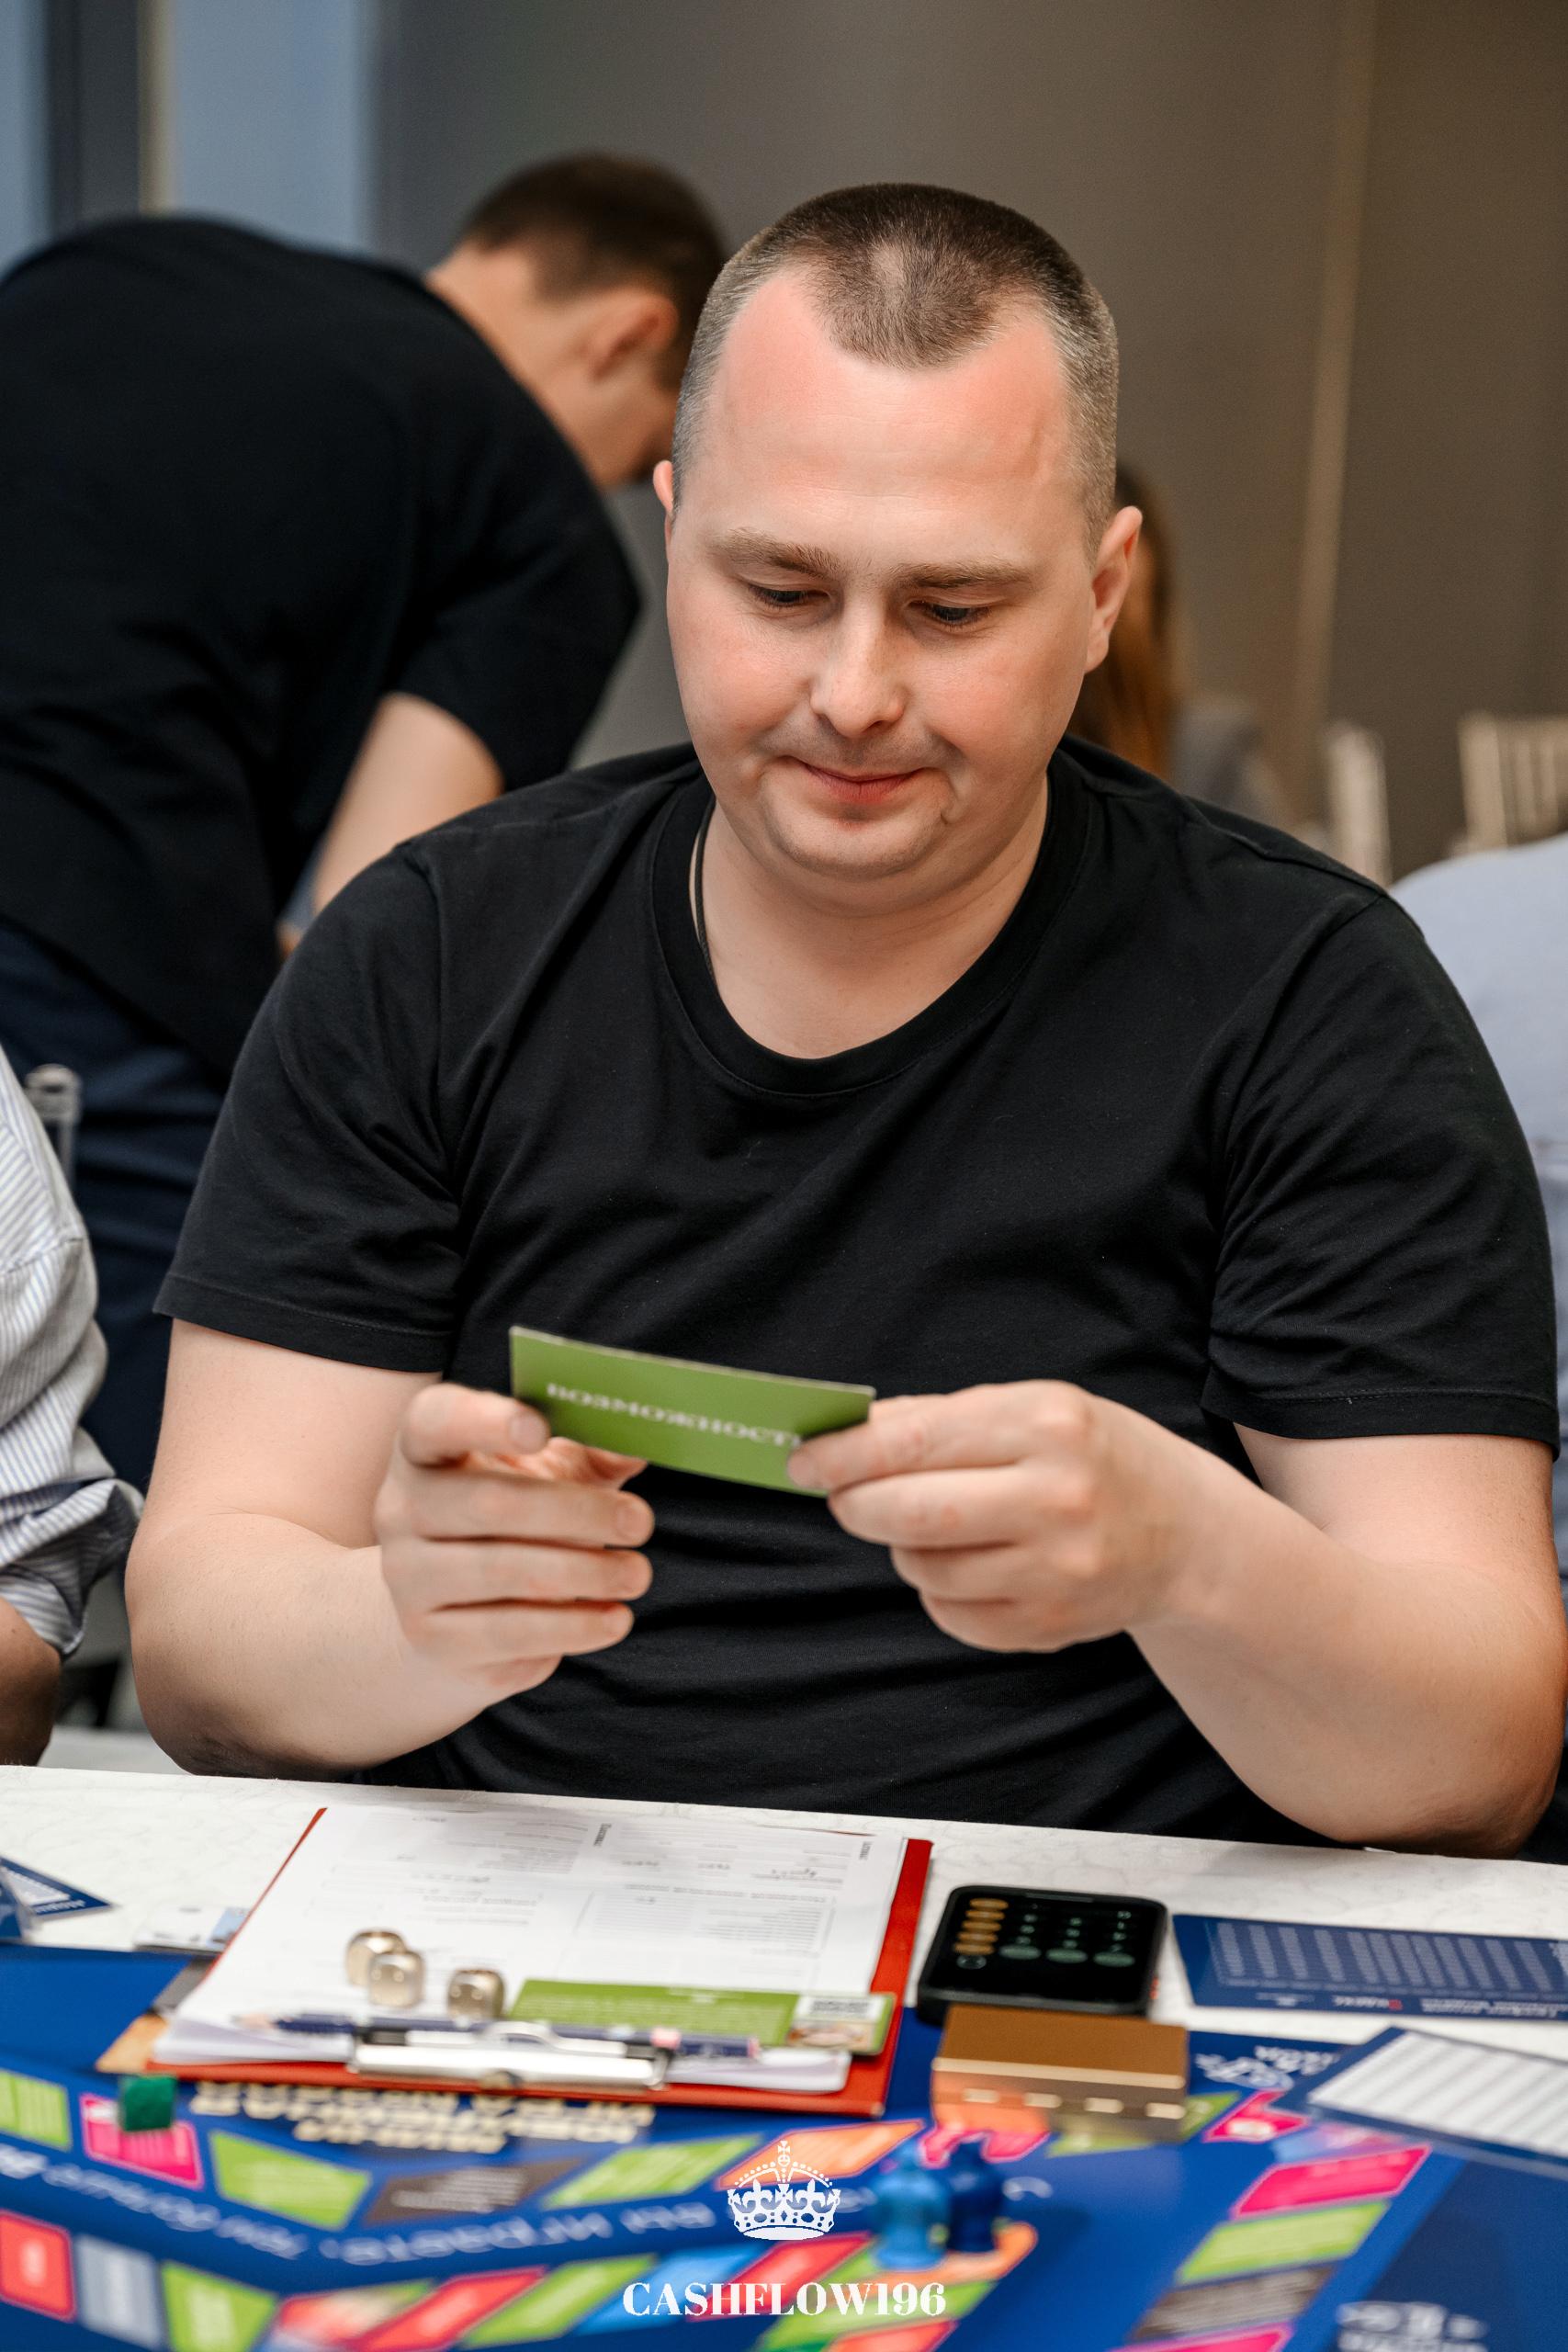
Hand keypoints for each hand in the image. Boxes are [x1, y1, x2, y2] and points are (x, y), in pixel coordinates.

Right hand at [374, 1383, 652, 1698]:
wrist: (458, 1604)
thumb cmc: (517, 1516)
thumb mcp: (549, 1471)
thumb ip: (592, 1451)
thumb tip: (642, 1441)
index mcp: (423, 1448)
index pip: (437, 1419)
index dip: (485, 1420)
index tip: (540, 1428)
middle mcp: (401, 1509)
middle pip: (488, 1503)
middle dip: (576, 1512)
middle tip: (641, 1522)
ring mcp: (408, 1578)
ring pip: (503, 1573)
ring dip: (584, 1574)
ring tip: (637, 1575)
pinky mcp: (431, 1639)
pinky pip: (508, 1634)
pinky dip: (571, 1627)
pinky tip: (614, 1619)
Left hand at [789, 1383, 1206, 1651]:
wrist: (1187, 1536)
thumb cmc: (1095, 1457)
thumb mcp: (1034, 1408)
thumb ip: (940, 1418)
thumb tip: (845, 1433)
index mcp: (1047, 1425)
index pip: (915, 1441)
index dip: (844, 1455)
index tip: (802, 1461)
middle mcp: (1056, 1498)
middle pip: (909, 1512)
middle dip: (855, 1505)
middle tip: (842, 1497)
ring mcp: (1057, 1571)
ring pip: (923, 1567)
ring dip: (902, 1545)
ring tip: (929, 1523)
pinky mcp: (1050, 1627)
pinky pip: (951, 1613)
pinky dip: (938, 1589)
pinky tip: (969, 1563)